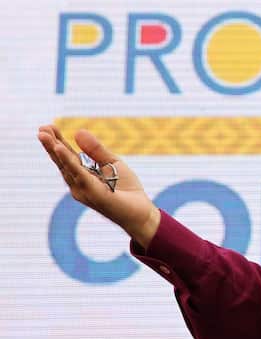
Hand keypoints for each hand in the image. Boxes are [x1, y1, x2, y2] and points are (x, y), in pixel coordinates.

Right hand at [37, 125, 160, 247]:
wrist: (141, 211)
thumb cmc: (126, 189)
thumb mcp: (112, 163)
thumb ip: (96, 149)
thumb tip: (78, 131)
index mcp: (82, 175)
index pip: (67, 156)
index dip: (57, 142)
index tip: (48, 126)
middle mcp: (78, 184)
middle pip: (62, 161)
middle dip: (51, 144)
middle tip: (41, 128)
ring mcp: (83, 190)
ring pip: (66, 166)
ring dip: (55, 150)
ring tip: (44, 135)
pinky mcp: (92, 193)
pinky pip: (79, 174)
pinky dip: (69, 161)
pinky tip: (59, 149)